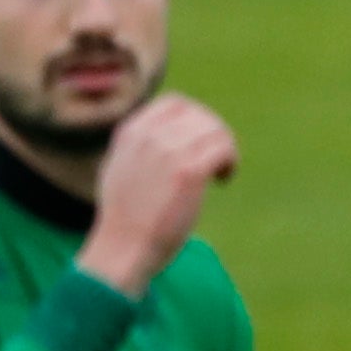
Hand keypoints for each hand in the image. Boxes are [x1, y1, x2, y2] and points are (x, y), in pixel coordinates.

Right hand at [82, 92, 238, 296]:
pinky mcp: (188, 172)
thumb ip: (140, 148)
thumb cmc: (124, 218)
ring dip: (226, 149)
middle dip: (216, 134)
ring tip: (221, 173)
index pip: (176, 103)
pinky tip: (224, 180)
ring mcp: (169, 151)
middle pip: (200, 115)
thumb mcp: (120, 168)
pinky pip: (223, 149)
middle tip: (219, 159)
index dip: (197, 118)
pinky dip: (230, 161)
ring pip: (216, 130)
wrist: (123, 247)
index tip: (202, 141)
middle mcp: (149, 135)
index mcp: (132, 131)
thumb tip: (165, 134)